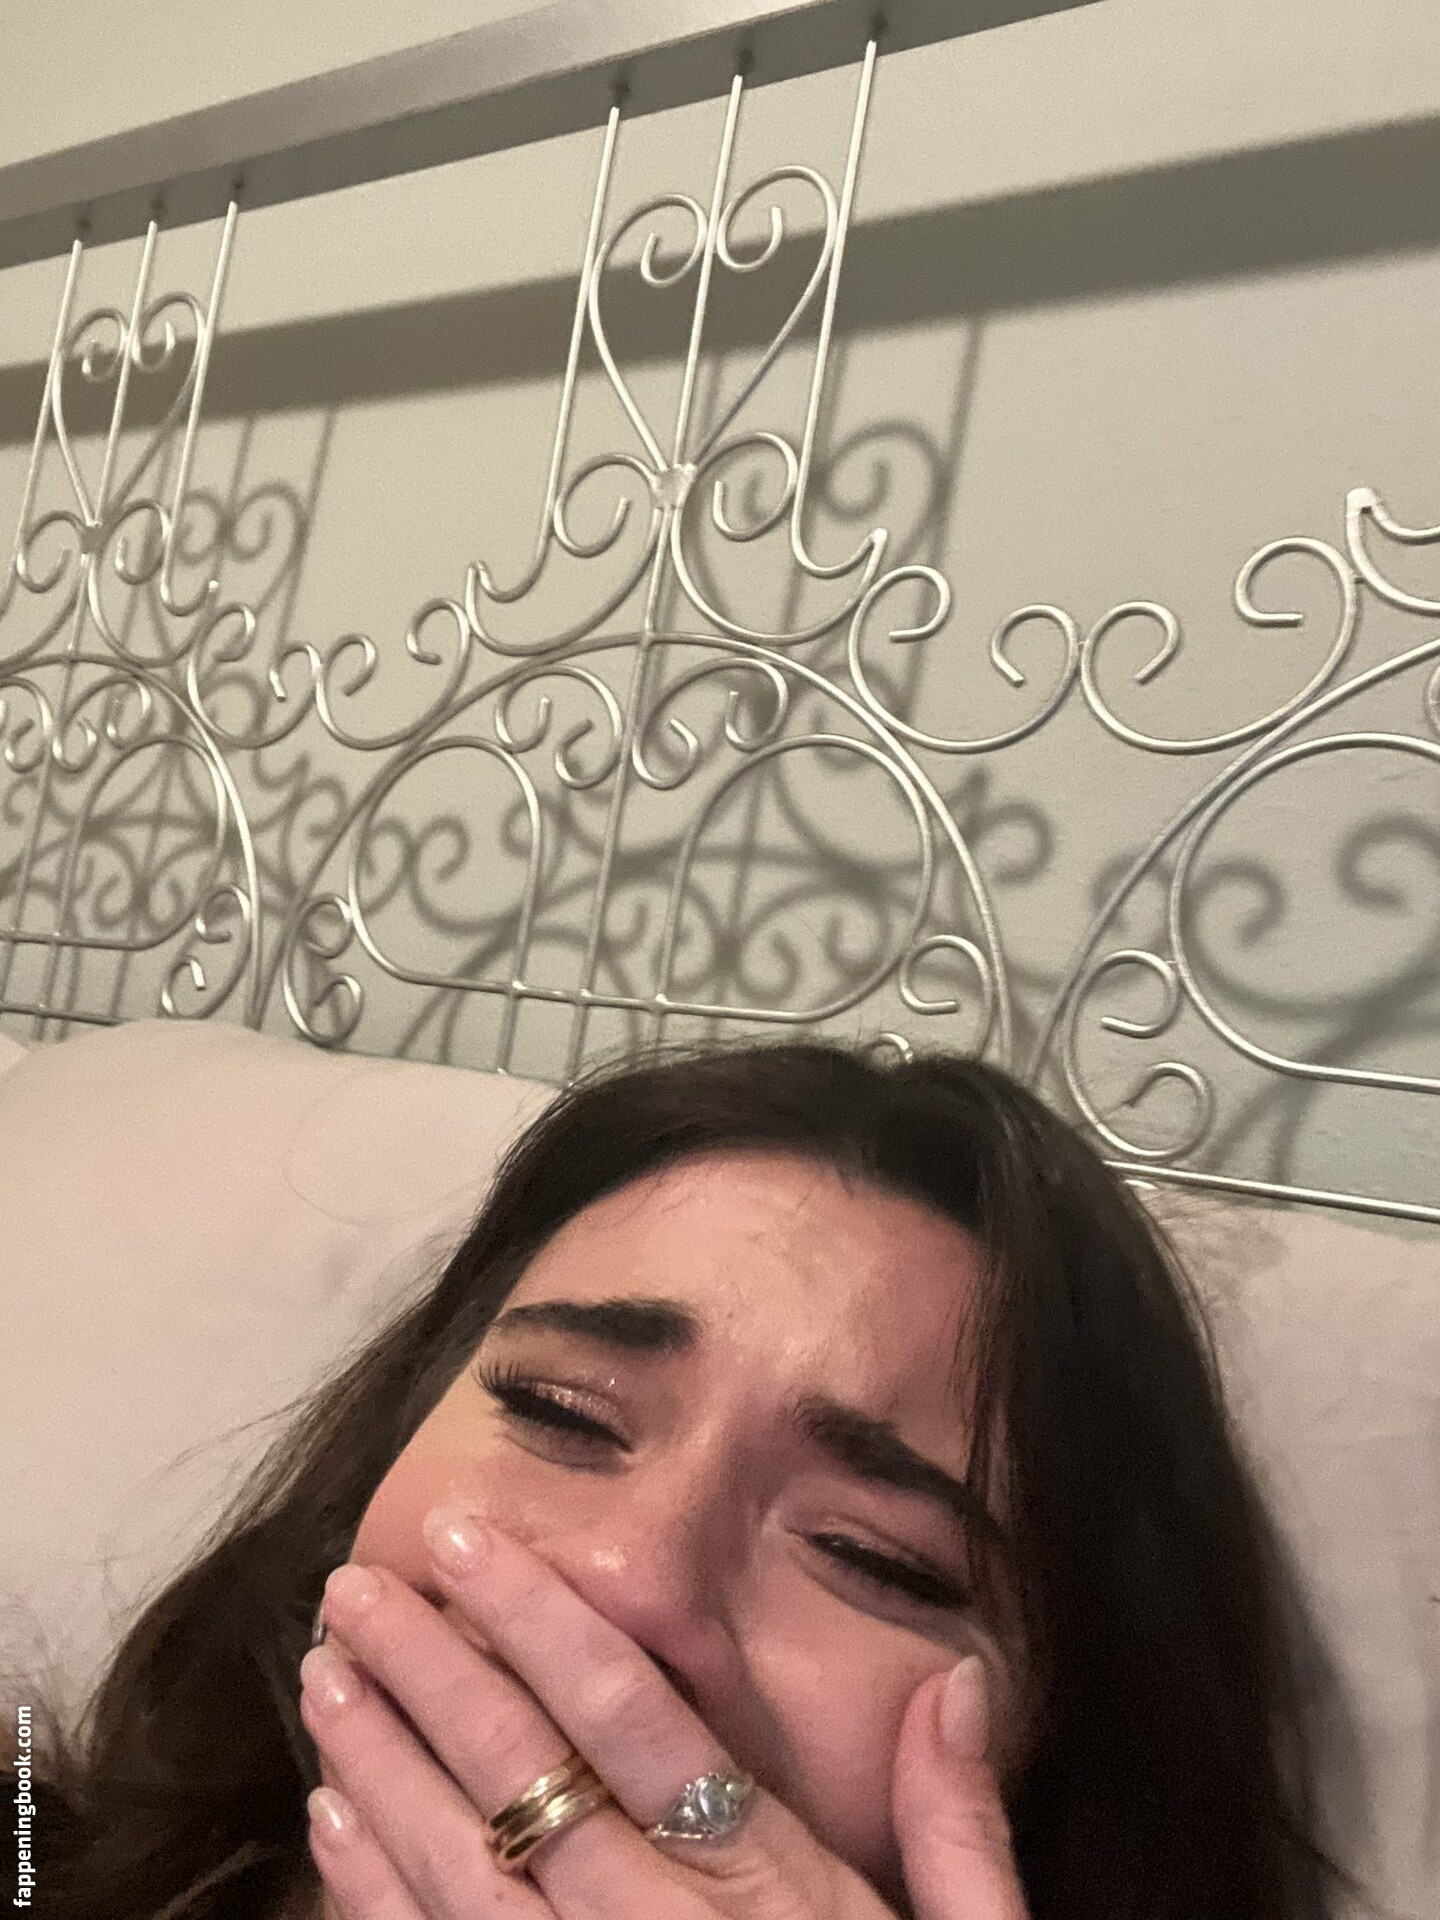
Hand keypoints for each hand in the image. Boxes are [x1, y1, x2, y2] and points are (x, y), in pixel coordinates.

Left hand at [299, 1507, 1028, 1919]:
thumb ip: (958, 1827)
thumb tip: (955, 1676)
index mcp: (775, 1896)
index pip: (638, 1724)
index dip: (542, 1621)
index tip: (467, 1541)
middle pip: (528, 1785)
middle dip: (432, 1675)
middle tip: (352, 1590)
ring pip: (464, 1879)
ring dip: (383, 1771)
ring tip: (323, 1679)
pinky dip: (375, 1900)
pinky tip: (331, 1825)